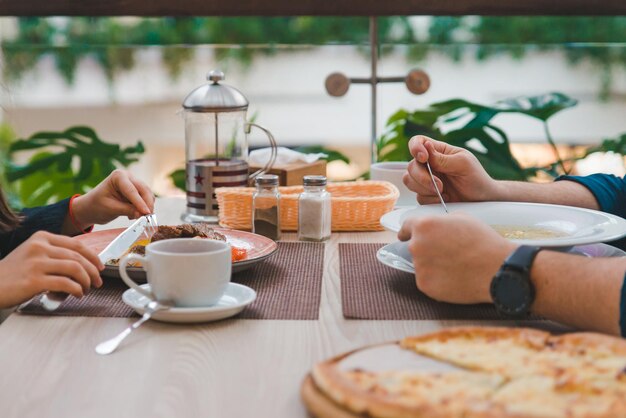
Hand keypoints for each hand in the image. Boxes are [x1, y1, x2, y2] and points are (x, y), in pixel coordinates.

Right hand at [0, 231, 103, 308]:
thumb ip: (54, 254)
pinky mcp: (34, 280)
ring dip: (86, 281)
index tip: (100, 266)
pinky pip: (66, 283)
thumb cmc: (14, 273)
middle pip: (78, 257)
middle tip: (98, 281)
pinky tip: (77, 294)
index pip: (76, 244)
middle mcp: (39, 247)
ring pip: (75, 268)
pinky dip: (77, 289)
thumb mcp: (32, 254)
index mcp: (41, 238)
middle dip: (93, 271)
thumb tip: (83, 263)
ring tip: (87, 289)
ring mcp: (37, 263)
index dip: (92, 256)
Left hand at [71, 170, 154, 228]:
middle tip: (148, 218)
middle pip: (143, 190)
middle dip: (147, 204)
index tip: (147, 213)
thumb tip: (142, 214)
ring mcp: (133, 183)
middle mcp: (128, 176)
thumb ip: (127, 210)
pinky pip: (146, 199)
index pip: (132, 190)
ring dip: (146, 207)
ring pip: (147, 194)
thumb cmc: (96, 206)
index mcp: (118, 176)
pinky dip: (143, 208)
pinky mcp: (136, 191)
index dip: (140, 203)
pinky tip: (133, 215)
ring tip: (137, 218)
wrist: (91, 207)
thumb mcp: (110, 209)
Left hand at [398, 213, 515, 303]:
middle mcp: (417, 245)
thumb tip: (436, 227)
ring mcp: (419, 267)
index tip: (406, 236)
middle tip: (447, 254)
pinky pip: (426, 281)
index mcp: (424, 226)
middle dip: (426, 249)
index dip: (408, 231)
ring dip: (432, 265)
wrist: (496, 268)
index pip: (406, 226)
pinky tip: (454, 277)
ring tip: (455, 266)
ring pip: (421, 265)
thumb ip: (441, 222)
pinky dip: (436, 280)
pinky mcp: (425, 285)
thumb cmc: (483, 242)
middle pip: (415, 247)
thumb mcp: (463, 219)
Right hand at [403, 135, 500, 204]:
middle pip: (411, 166)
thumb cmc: (477, 178)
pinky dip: (430, 199)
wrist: (482, 200)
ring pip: (409, 181)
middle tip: (439, 185)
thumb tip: (426, 147)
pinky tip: (444, 198)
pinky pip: (418, 196)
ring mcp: (426, 180)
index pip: (418, 142)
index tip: (424, 158)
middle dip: (422, 177)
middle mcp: (429, 164)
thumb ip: (443, 158)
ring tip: (443, 192)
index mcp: (438, 151)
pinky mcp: (426, 194)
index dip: (415, 148)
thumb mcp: (463, 164)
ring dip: (424, 188)